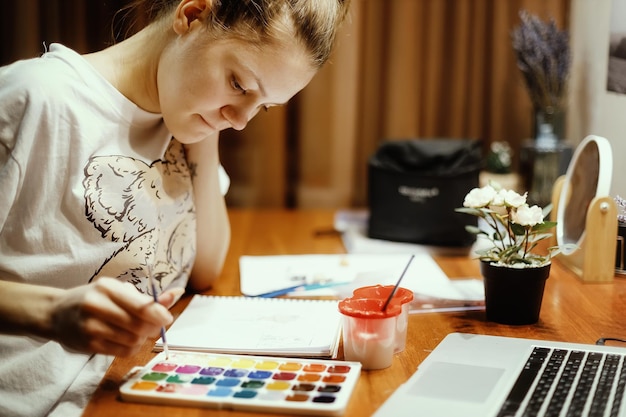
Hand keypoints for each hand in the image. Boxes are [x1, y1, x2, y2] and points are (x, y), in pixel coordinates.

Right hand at [49, 277, 175, 355]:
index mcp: (106, 288)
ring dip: (143, 338)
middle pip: (138, 325)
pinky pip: (123, 351)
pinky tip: (129, 340)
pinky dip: (133, 347)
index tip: (167, 318)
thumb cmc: (94, 298)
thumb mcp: (116, 290)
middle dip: (153, 327)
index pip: (139, 305)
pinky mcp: (90, 345)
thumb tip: (175, 295)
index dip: (158, 314)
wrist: (56, 313)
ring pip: (133, 339)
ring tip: (140, 331)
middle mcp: (97, 307)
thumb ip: (145, 296)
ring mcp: (91, 328)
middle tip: (155, 326)